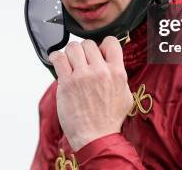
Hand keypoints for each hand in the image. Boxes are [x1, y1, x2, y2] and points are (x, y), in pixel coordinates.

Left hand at [49, 36, 132, 150]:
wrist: (96, 138)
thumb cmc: (109, 120)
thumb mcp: (125, 95)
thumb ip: (120, 76)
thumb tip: (114, 62)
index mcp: (117, 72)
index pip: (110, 42)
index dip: (102, 46)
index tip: (98, 54)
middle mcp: (100, 71)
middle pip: (88, 44)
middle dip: (84, 52)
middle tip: (81, 63)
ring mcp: (83, 76)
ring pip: (73, 47)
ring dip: (70, 54)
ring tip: (70, 64)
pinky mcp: (67, 83)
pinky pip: (58, 58)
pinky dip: (56, 57)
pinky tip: (58, 63)